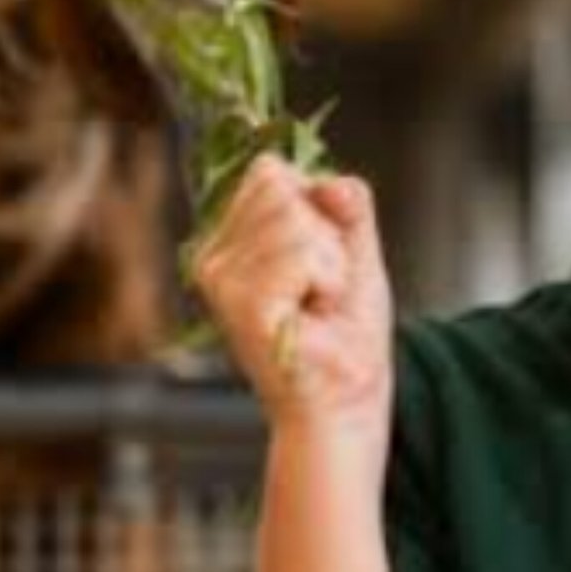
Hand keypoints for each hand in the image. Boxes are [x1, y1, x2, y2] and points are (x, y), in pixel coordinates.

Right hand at [191, 153, 393, 436]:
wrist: (348, 399)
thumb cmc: (347, 330)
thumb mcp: (356, 248)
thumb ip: (348, 203)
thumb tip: (329, 182)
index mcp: (231, 238)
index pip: (269, 171)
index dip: (313, 202)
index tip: (321, 255)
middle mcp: (213, 256)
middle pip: (280, 186)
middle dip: (324, 232)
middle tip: (321, 286)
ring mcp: (221, 281)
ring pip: (295, 219)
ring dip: (331, 261)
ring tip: (317, 303)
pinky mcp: (241, 305)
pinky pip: (302, 253)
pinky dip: (328, 280)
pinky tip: (313, 316)